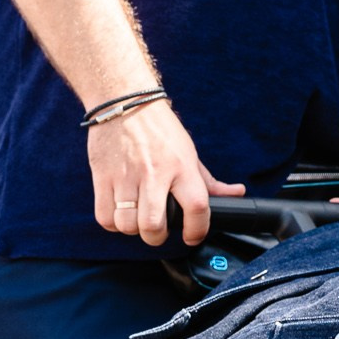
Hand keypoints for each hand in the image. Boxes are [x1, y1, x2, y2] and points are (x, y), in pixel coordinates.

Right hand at [89, 100, 240, 246]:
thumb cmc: (159, 129)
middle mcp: (154, 173)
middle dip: (157, 237)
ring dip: (133, 230)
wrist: (124, 101)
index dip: (197, 230)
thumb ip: (209, 180)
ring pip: (127, 225)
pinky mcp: (103, 176)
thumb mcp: (189, 152)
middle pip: (153, 226)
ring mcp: (126, 176)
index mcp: (181, 167)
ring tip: (137, 220)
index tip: (192, 236)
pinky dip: (112, 222)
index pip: (196, 207)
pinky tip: (120, 213)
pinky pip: (104, 216)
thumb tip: (236, 193)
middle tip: (158, 231)